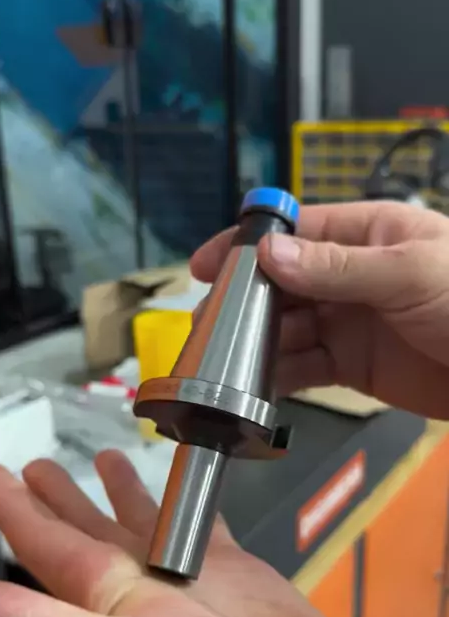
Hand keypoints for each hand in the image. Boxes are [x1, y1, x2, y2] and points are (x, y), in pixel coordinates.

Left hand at [0, 454, 401, 616]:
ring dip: (120, 493)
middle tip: (34, 465)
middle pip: (87, 531)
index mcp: (103, 607)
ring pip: (142, 522)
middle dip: (59, 498)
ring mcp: (189, 580)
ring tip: (105, 458)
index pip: (45, 546)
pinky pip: (205, 523)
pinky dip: (192, 500)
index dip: (13, 511)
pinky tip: (187, 484)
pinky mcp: (236, 572)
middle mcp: (139, 592)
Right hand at [191, 201, 448, 418]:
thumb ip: (337, 267)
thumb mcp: (409, 272)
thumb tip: (269, 254)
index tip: (207, 265)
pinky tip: (257, 385)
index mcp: (364, 234)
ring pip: (287, 328)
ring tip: (225, 361)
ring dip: (257, 342)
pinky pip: (305, 367)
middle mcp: (349, 275)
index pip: (295, 231)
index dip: (249, 245)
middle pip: (282, 283)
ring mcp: (349, 321)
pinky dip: (280, 376)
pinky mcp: (353, 365)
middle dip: (245, 302)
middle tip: (209, 327)